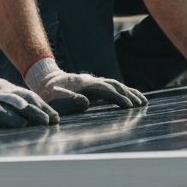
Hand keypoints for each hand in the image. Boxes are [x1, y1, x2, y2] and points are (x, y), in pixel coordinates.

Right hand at [0, 68, 57, 128]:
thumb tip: (26, 121)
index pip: (28, 96)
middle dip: (42, 109)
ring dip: (31, 112)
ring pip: (15, 102)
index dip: (43, 106)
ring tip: (44, 122)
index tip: (55, 117)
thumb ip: (7, 110)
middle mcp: (0, 90)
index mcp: (5, 89)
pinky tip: (20, 124)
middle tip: (55, 120)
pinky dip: (10, 117)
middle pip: (26, 98)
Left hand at [24, 57, 147, 114]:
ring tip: (143, 101)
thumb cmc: (49, 93)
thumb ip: (69, 100)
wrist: (44, 81)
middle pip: (114, 85)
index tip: (129, 106)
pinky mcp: (93, 86)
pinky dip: (123, 92)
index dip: (118, 97)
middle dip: (129, 95)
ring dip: (129, 92)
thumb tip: (86, 103)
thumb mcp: (54, 97)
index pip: (106, 89)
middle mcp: (91, 81)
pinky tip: (130, 97)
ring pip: (115, 85)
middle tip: (142, 105)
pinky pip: (111, 87)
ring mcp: (93, 82)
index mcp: (84, 84)